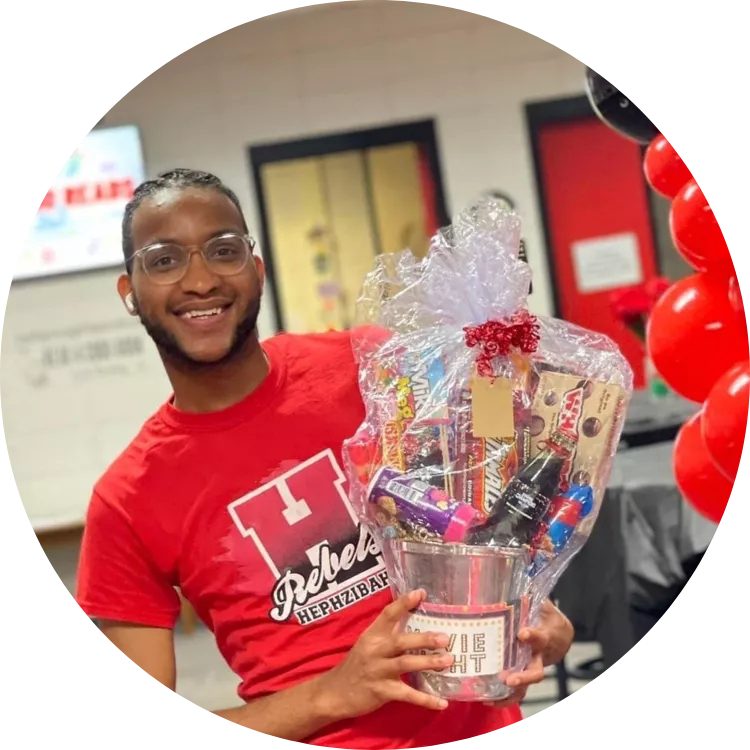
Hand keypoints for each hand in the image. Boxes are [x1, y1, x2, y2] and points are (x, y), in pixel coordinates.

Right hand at [317, 590, 452, 721]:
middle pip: (401, 641)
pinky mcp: (382, 691)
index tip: (421, 593)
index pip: (388, 614)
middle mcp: (375, 650)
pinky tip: (442, 703)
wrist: (335, 692)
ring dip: (429, 662)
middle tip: (445, 638)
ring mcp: (378, 671)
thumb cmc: (357, 664)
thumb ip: (387, 631)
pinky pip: (407, 695)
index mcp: (372, 635)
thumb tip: (411, 614)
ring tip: (448, 661)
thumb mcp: (368, 643)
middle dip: (424, 639)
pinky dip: (426, 699)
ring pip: (406, 664)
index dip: (404, 603)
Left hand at [485, 599, 573, 708]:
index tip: (522, 633)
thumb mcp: (541, 602)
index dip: (533, 636)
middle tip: (508, 678)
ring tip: (493, 696)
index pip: (541, 637)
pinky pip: (516, 692)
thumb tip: (517, 569)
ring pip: (525, 686)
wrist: (559, 636)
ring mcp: (531, 669)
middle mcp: (538, 657)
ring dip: (511, 692)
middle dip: (523, 676)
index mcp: (544, 636)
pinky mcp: (523, 676)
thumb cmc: (545, 616)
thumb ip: (529, 592)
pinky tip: (487, 700)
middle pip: (536, 671)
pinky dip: (504, 698)